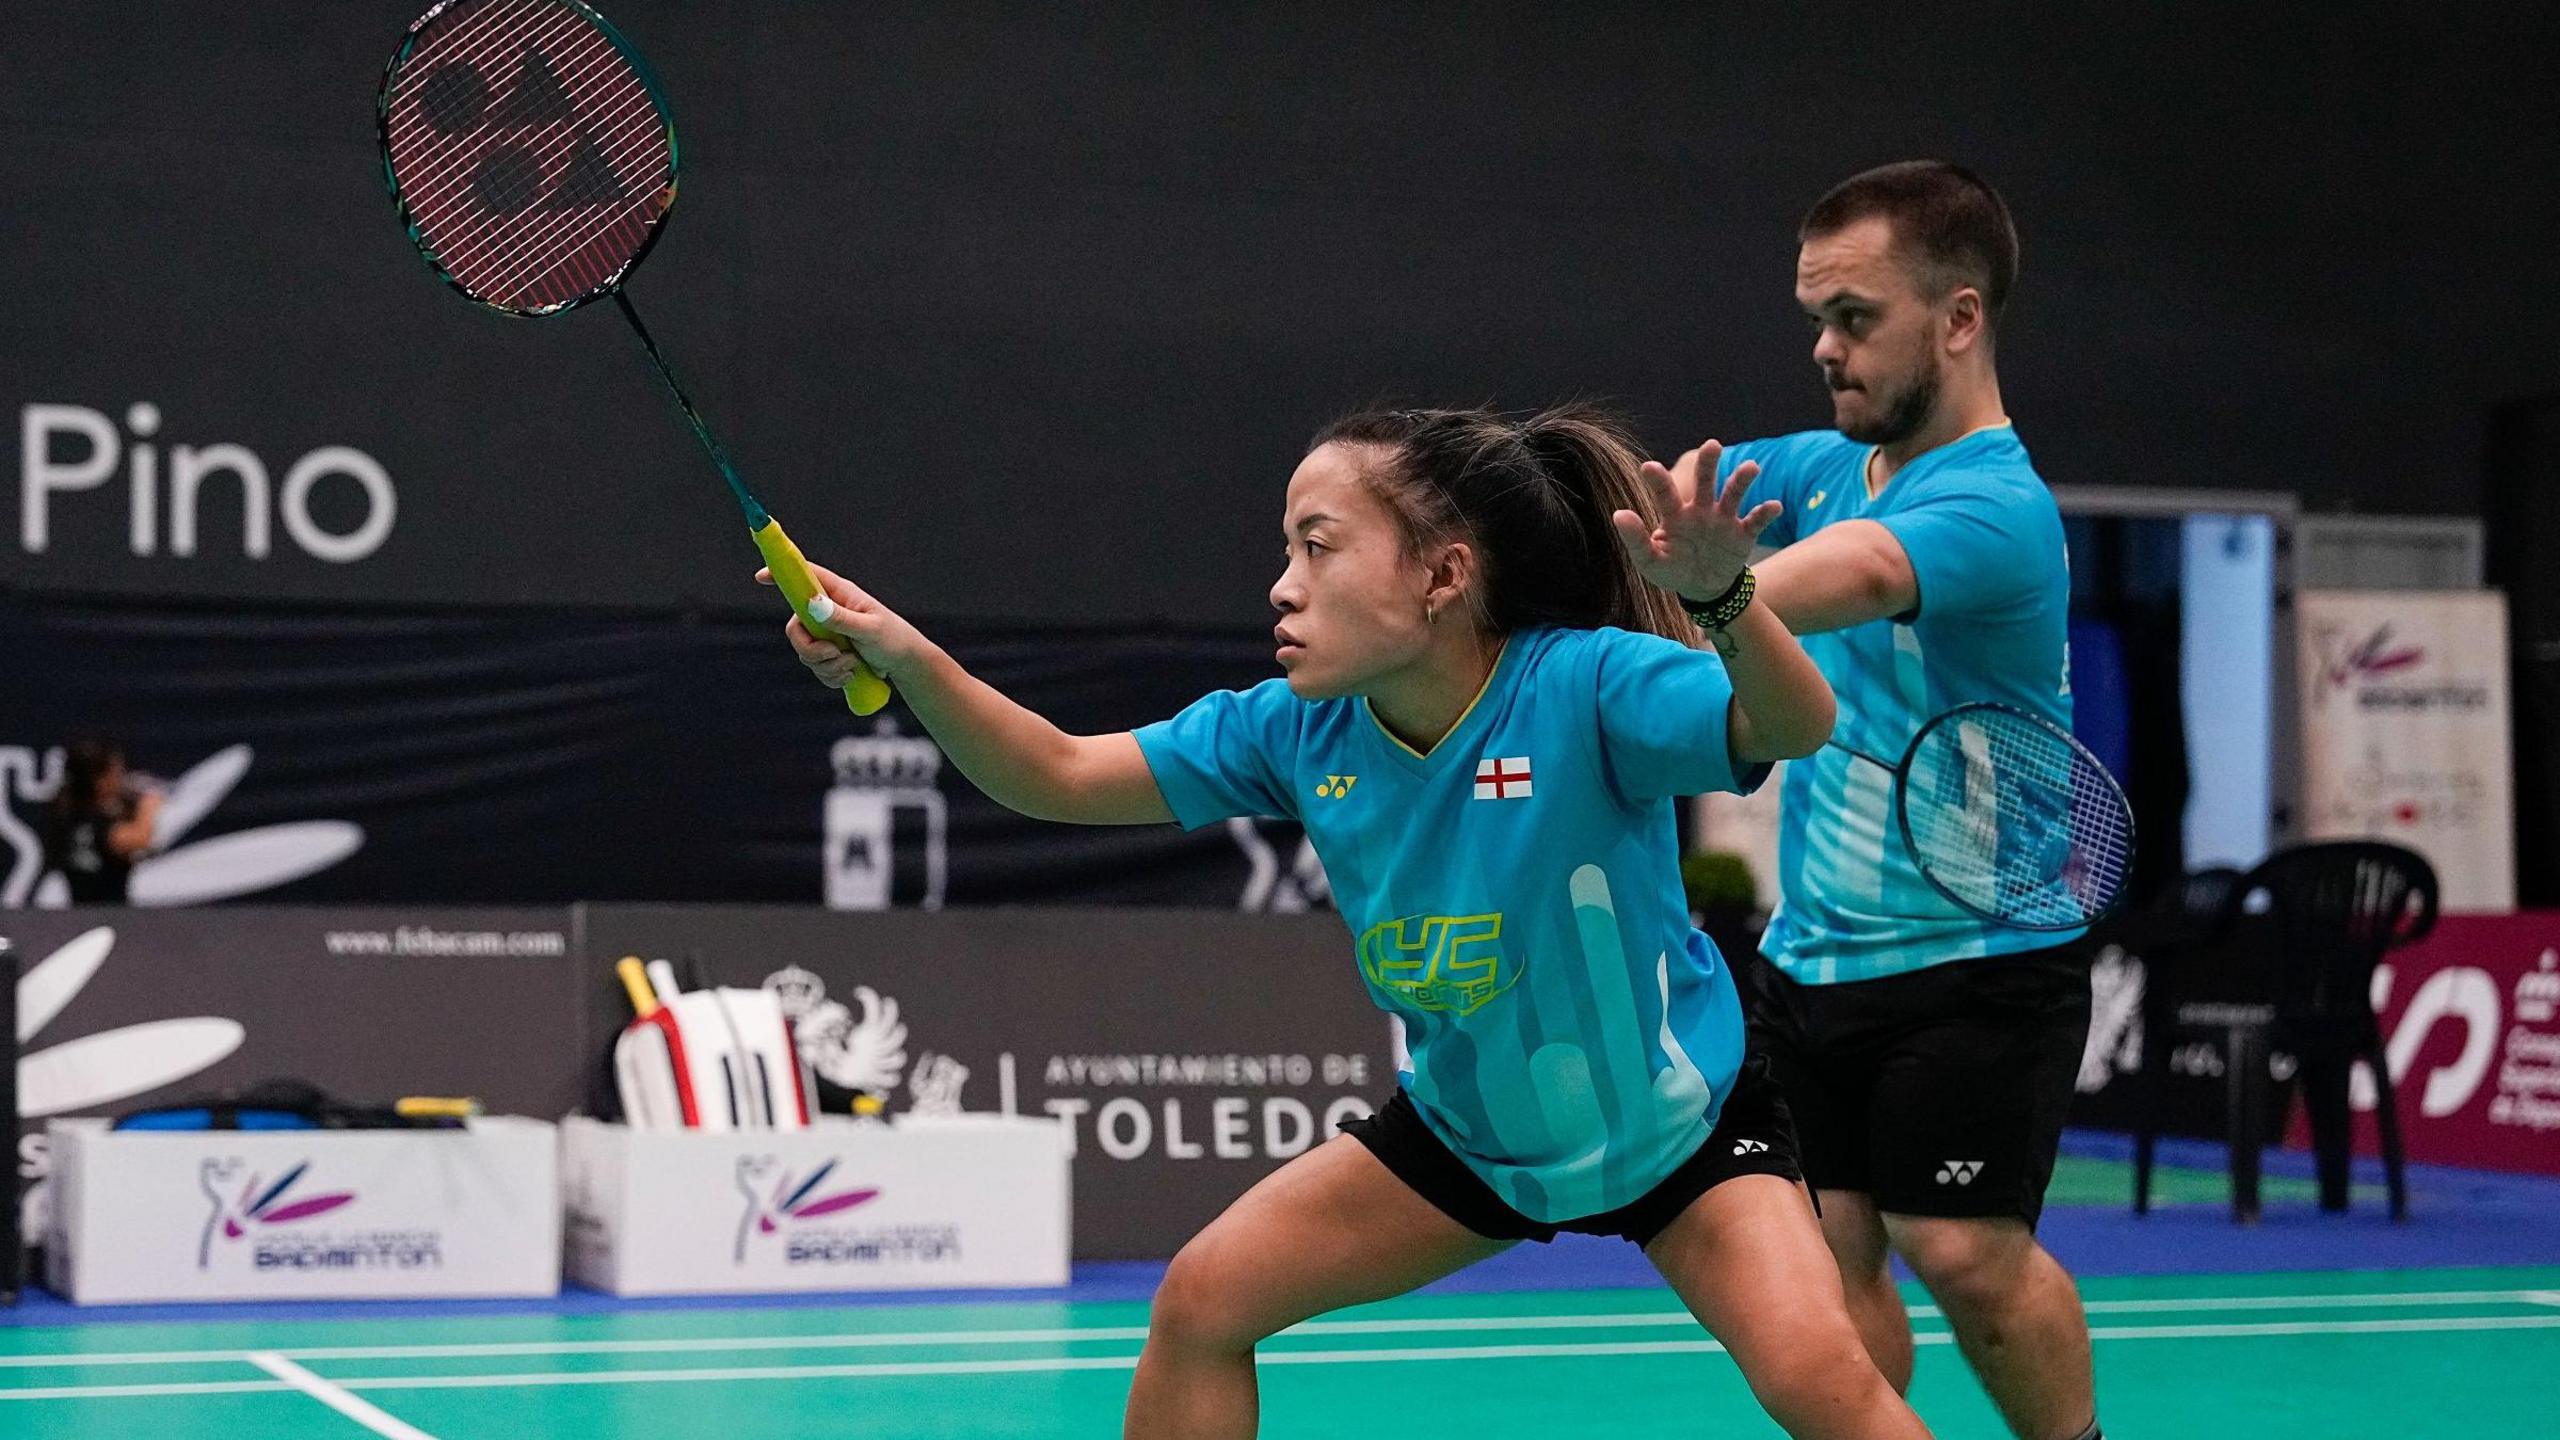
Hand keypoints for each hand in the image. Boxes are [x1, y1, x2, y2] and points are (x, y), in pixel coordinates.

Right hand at [756, 561, 931, 689]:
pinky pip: (815, 668)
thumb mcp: (869, 628)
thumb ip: (842, 618)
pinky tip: (851, 675)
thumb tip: (813, 604)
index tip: (760, 577)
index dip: (781, 575)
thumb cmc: (893, 638)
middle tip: (835, 654)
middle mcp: (828, 611)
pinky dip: (831, 676)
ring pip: (804, 653)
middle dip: (811, 649)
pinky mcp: (829, 653)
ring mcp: (826, 633)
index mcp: (839, 594)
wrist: (904, 663)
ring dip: (827, 666)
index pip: (804, 577)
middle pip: (795, 628)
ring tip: (853, 665)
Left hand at [1613, 439, 1783, 599]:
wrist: (1702, 588)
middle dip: (1710, 463)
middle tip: (1713, 446)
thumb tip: (1619, 514)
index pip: (1666, 493)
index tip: (1649, 467)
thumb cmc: (1672, 570)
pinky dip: (1766, 512)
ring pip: (1734, 494)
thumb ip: (1635, 539)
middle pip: (1706, 481)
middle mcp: (1701, 510)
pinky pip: (1756, 520)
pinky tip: (1774, 506)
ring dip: (1742, 480)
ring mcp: (1724, 520)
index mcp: (1675, 515)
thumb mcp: (1650, 561)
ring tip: (1751, 468)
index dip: (1658, 480)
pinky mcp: (1743, 534)